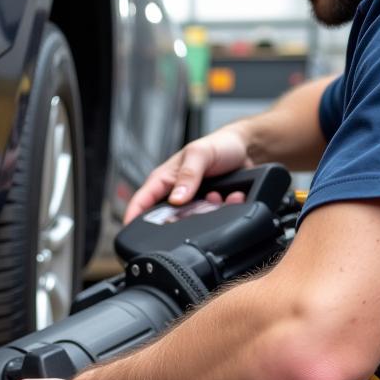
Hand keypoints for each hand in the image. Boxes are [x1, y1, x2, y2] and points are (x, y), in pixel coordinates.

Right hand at [123, 125, 253, 223]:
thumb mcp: (200, 154)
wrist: (247, 149)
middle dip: (181, 219)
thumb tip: (176, 199)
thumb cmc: (219, 145)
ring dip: (207, 213)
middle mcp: (173, 194)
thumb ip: (188, 175)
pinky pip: (211, 220)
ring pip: (190, 223)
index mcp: (163, 180)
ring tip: (218, 195)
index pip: (141, 202)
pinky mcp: (207, 210)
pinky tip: (230, 197)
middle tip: (197, 208)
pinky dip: (223, 211)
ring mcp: (190, 204)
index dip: (132, 219)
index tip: (131, 234)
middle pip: (165, 220)